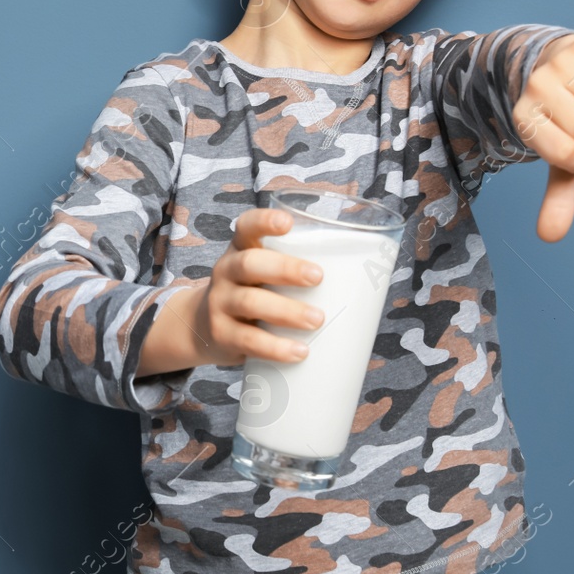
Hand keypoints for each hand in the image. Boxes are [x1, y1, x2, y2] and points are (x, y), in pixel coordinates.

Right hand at [192, 208, 328, 365]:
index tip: (287, 223)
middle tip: (318, 277)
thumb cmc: (254, 294)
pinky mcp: (222, 335)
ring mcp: (220, 303)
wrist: (203, 327)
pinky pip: (248, 341)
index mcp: (241, 249)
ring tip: (317, 320)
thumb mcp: (264, 275)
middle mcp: (226, 271)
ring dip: (286, 311)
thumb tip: (370, 284)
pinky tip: (299, 352)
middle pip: (250, 263)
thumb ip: (298, 273)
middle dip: (285, 268)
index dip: (264, 221)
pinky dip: (275, 348)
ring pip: (250, 302)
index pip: (246, 227)